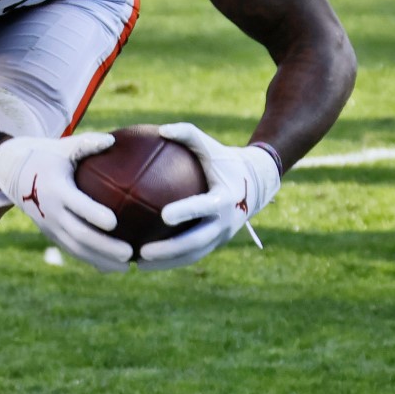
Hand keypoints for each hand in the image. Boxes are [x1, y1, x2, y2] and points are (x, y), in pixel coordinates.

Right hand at [0, 134, 131, 272]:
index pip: (77, 205)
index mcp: (56, 189)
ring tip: (126, 266)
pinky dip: (92, 261)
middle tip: (129, 252)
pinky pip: (72, 251)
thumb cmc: (48, 156)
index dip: (94, 215)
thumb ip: (87, 143)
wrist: (14, 174)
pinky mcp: (51, 234)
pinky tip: (112, 267)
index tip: (115, 222)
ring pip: (77, 249)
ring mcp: (50, 226)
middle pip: (79, 235)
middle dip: (104, 246)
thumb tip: (113, 141)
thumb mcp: (64, 146)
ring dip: (101, 259)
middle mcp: (52, 212)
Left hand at [136, 123, 281, 269]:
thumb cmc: (224, 160)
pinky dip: (171, 261)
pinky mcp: (215, 244)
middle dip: (171, 250)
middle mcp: (225, 221)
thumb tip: (160, 129)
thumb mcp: (210, 145)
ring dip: (167, 262)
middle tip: (143, 252)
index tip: (164, 215)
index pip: (204, 207)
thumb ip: (188, 134)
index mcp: (225, 198)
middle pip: (197, 241)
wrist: (254, 184)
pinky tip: (146, 263)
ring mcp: (221, 236)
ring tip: (140, 264)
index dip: (187, 212)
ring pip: (193, 254)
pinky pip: (192, 256)